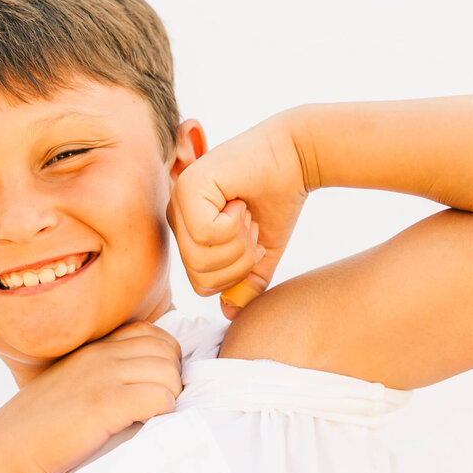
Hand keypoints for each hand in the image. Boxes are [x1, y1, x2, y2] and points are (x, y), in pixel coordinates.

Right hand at [0, 320, 182, 472]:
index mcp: (92, 349)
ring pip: (168, 373)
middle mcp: (100, 356)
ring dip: (170, 397)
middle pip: (167, 349)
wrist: (4, 446)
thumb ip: (97, 375)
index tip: (155, 385)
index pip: (149, 332)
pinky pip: (159, 397)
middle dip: (173, 377)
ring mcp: (103, 377)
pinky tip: (146, 424)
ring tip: (153, 417)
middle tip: (159, 404)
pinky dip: (163, 413)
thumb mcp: (68, 384)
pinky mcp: (105, 404)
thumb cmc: (35, 426)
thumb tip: (134, 386)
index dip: (164, 358)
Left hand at [166, 113, 309, 318]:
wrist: (295, 157)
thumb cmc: (277, 201)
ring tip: (245, 213)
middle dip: (239, 261)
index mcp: (188, 233)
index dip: (237, 273)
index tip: (251, 239)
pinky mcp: (188, 186)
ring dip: (238, 242)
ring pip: (201, 258)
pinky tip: (239, 201)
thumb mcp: (261, 254)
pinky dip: (234, 225)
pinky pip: (206, 234)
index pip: (202, 285)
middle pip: (200, 277)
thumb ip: (245, 284)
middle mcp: (177, 216)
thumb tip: (230, 314)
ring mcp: (178, 200)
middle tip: (251, 227)